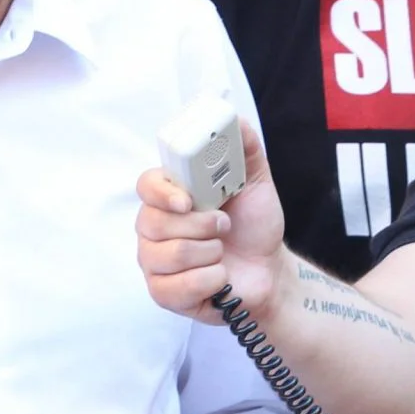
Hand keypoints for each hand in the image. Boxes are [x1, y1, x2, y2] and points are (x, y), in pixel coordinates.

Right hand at [137, 120, 286, 323]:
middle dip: (201, 226)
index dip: (161, 193)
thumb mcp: (256, 181)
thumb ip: (244, 149)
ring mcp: (155, 262)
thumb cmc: (255, 225)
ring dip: (208, 254)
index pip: (145, 186)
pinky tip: (219, 277)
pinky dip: (209, 281)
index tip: (187, 201)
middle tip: (224, 226)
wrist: (269, 269)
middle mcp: (155, 227)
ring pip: (168, 255)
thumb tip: (234, 120)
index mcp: (170, 196)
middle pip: (154, 223)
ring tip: (222, 252)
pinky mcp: (163, 293)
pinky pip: (175, 287)